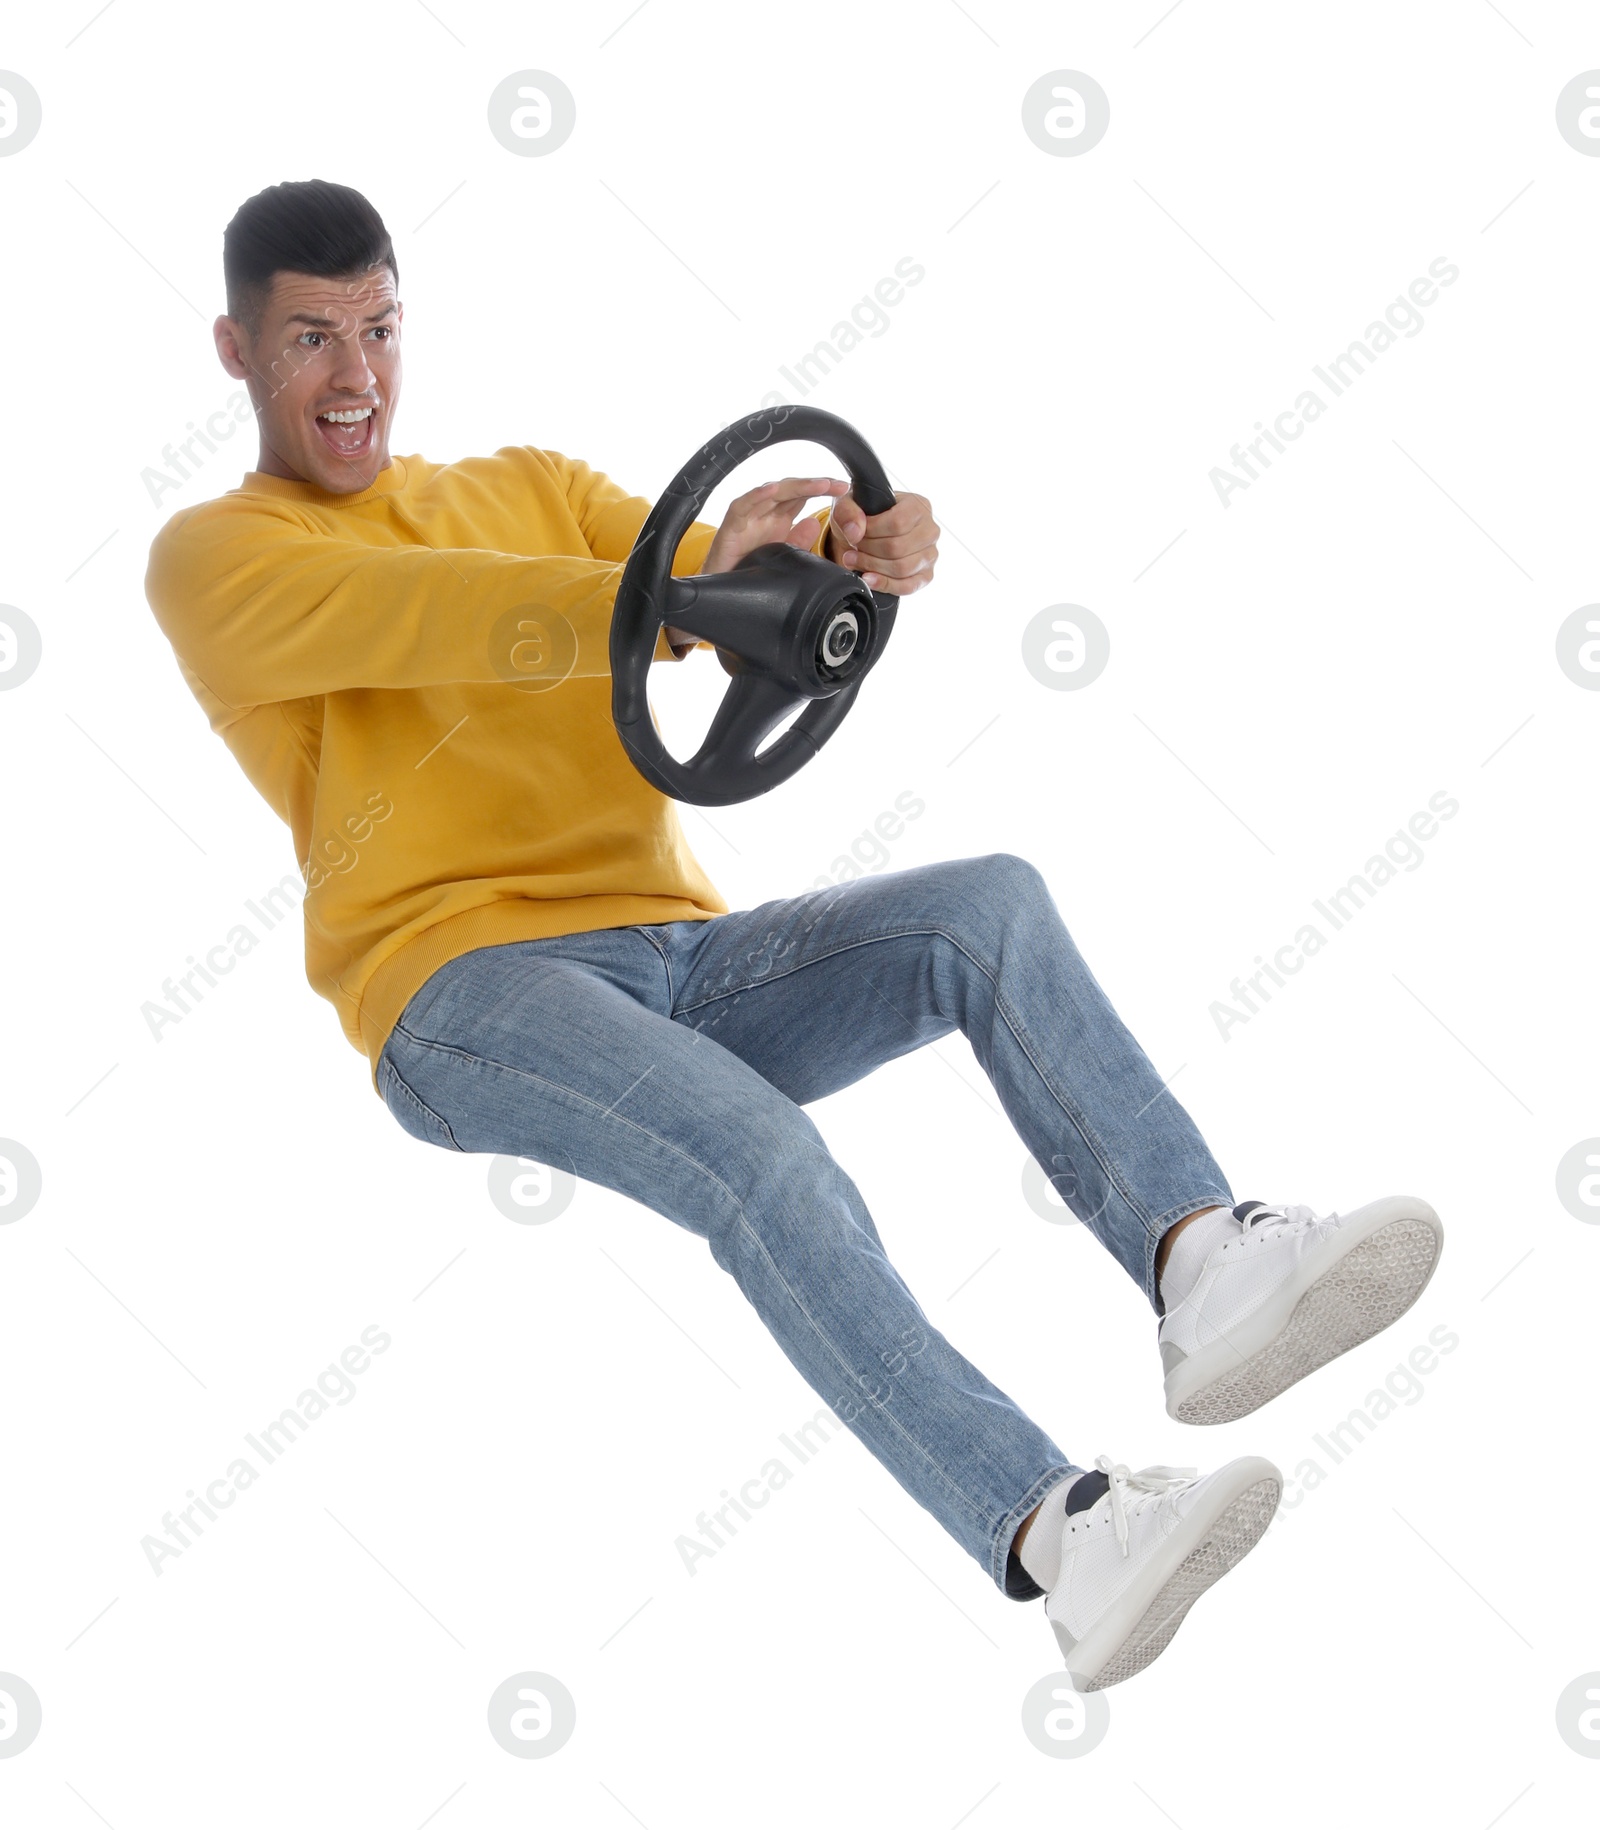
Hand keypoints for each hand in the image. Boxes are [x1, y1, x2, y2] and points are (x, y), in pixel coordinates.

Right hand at [664, 476, 849, 652]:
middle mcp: (763, 514)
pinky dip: (756, 496)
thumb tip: (815, 523)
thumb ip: (798, 542)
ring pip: (771, 493)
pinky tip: (772, 490)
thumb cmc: (748, 572)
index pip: (803, 497)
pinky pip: (742, 507)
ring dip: (795, 487)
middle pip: (792, 491)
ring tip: (818, 484)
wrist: (720, 594)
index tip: (845, 490)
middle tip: (839, 485)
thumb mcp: (782, 557)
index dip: (823, 491)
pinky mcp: (730, 527)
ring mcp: (747, 518)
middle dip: (816, 485)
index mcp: (778, 519)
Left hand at [824, 489, 938, 594]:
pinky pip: (907, 586)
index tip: (857, 533)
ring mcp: (930, 555)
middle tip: (853, 549)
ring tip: (854, 560)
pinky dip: (885, 584)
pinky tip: (868, 578)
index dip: (872, 531)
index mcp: (918, 506)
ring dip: (872, 567)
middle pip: (898, 547)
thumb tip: (855, 532)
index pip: (898, 522)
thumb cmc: (862, 518)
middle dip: (868, 551)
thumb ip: (847, 512)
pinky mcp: (925, 576)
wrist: (865, 536)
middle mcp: (930, 530)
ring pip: (902, 568)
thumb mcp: (848, 505)